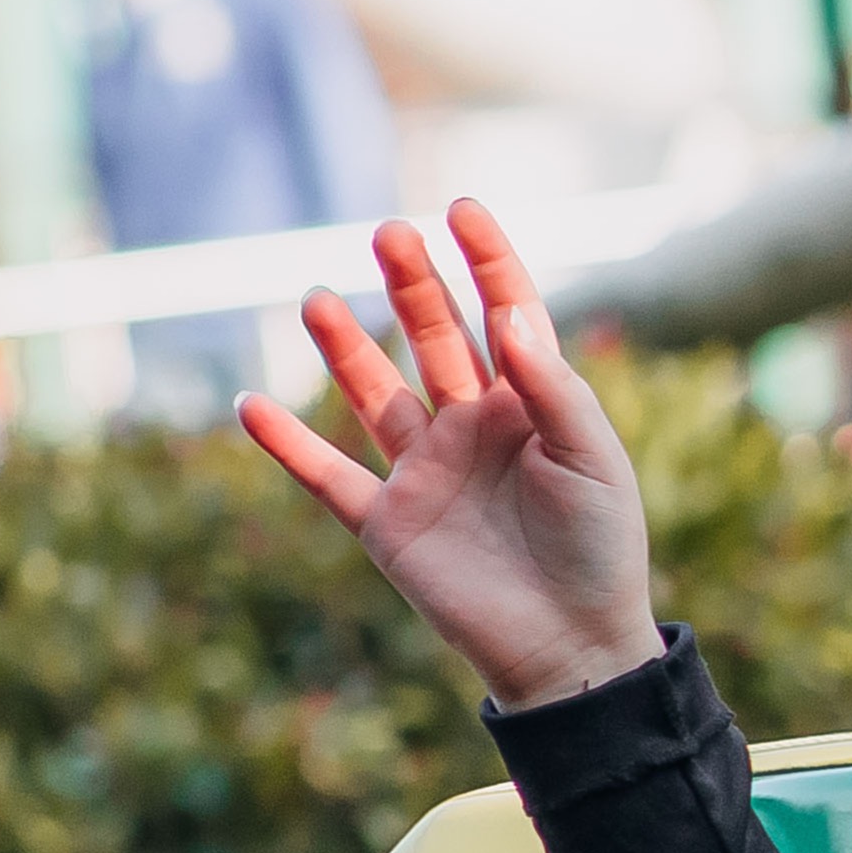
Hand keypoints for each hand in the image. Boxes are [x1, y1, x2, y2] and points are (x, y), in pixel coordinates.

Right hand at [238, 202, 661, 712]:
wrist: (571, 645)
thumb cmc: (600, 547)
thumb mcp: (591, 458)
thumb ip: (553, 388)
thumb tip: (512, 313)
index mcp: (533, 404)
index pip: (507, 314)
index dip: (486, 260)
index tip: (461, 207)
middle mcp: (473, 427)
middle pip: (436, 339)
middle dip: (413, 285)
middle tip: (387, 231)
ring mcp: (426, 472)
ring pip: (375, 394)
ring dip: (344, 348)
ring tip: (315, 296)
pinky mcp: (388, 524)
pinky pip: (327, 477)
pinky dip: (288, 445)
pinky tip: (252, 407)